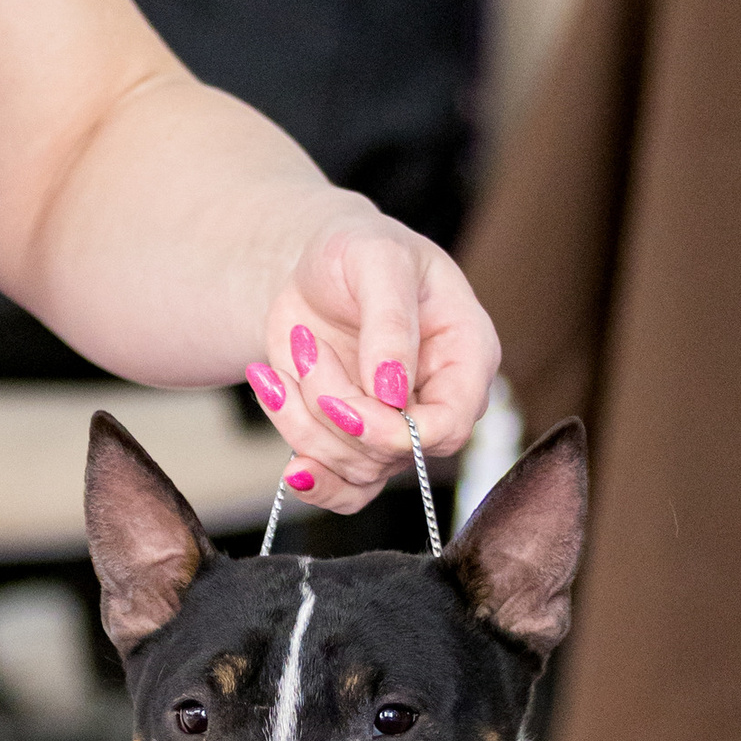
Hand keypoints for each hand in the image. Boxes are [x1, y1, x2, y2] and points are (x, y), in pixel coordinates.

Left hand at [242, 206, 500, 515]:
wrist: (318, 268)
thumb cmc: (359, 250)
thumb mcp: (377, 259)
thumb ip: (390, 320)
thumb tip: (392, 391)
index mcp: (466, 355)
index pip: (449, 426)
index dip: (396, 430)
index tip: (344, 401)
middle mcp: (439, 401)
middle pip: (395, 453)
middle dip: (335, 410)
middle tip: (304, 346)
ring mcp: (397, 428)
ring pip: (355, 470)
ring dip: (303, 419)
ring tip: (290, 350)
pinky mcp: (355, 442)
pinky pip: (337, 490)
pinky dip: (300, 465)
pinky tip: (275, 401)